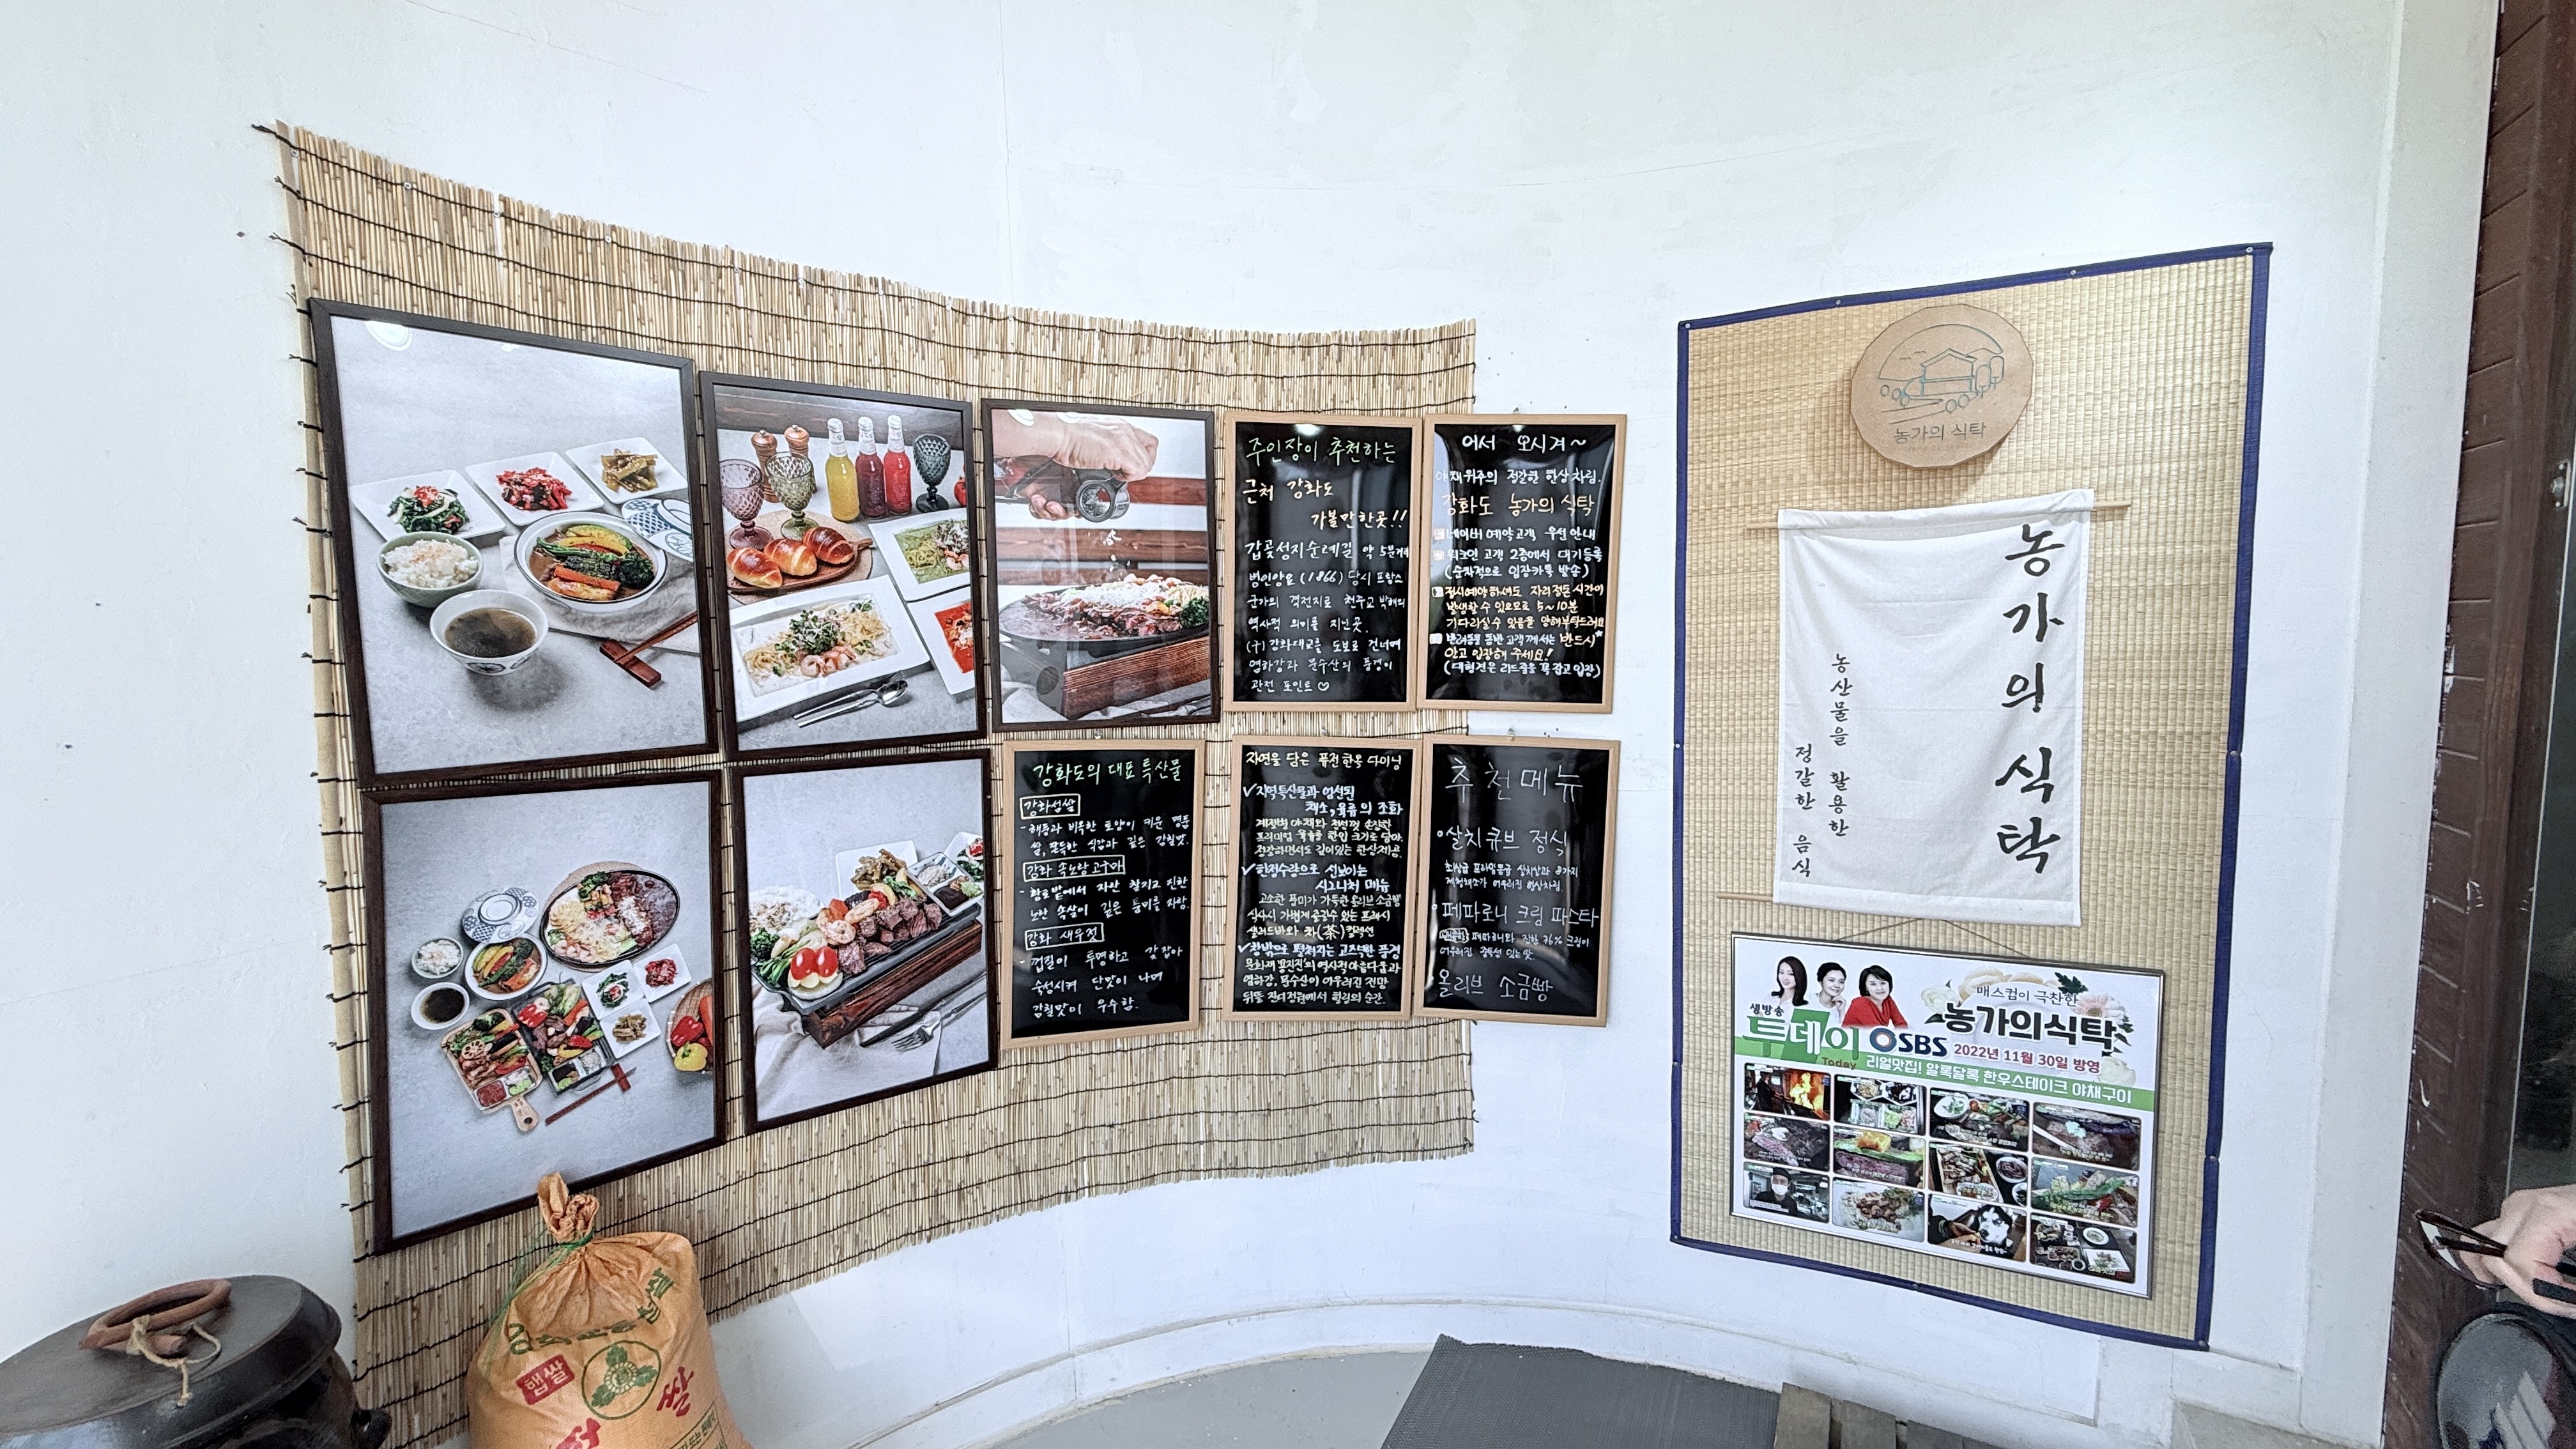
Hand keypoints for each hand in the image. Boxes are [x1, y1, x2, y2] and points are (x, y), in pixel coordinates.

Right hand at [991, 410, 1158, 480]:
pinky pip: (1136, 471)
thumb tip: (1113, 457)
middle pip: (1151, 452)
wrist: (1057, 434)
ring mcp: (1122, 440)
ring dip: (1133, 473)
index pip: (1149, 440)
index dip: (1144, 455)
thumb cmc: (1068, 435)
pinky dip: (1127, 477)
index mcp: (1119, 425)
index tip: (1131, 463)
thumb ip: (1109, 443)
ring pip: (1145, 464)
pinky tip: (1113, 474)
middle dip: (1141, 466)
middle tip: (1126, 471)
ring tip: (1116, 473)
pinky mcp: (1117, 452)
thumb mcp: (1095, 435)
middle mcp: (1124, 430)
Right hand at [2471, 1186, 2575, 1313]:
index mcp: (2548, 1211)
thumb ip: (2574, 1278)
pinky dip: (2504, 1262)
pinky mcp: (2523, 1211)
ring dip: (2509, 1276)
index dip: (2543, 1292)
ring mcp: (2519, 1206)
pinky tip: (2527, 1277)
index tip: (2571, 1304)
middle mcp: (2526, 1205)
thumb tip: (2567, 1303)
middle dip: (2526, 1289)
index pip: (2517, 1260)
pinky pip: (2495, 1239)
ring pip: (2484, 1246)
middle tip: (2559, 1302)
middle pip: (2495, 1257)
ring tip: (2540, 1293)